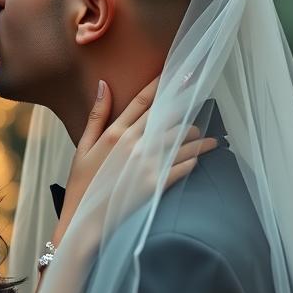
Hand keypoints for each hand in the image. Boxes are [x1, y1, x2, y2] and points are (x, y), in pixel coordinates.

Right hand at [52, 78, 217, 249]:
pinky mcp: (155, 184)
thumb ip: (97, 115)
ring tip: (210, 140)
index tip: (179, 73)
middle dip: (187, 111)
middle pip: (169, 119)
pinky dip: (192, 161)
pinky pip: (183, 166)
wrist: (84, 220)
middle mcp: (134, 144)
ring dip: (198, 138)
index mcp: (116, 133)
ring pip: (181, 141)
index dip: (163, 85)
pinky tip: (198, 159)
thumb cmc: (82, 184)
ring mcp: (146, 164)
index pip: (144, 101)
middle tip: (202, 105)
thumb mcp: (83, 146)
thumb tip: (104, 84)